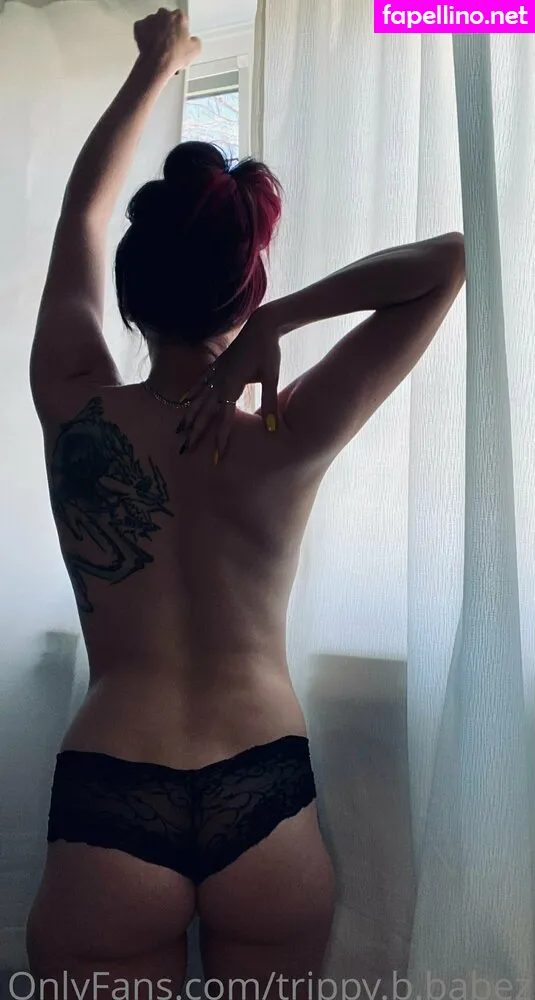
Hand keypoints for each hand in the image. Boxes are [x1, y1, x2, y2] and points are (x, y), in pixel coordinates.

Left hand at [134, 8, 200, 76]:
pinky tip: (150, 45)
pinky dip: (144, 35)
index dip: (182, 29)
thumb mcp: (196, 50)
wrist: (157, 64)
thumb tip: (193, 41)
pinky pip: (142, 29)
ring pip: (154, 23)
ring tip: (160, 47)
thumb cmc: (173, 55)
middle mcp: (164, 14)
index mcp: (179, 17)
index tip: (181, 37)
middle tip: (170, 43)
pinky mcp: (139, 26)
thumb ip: (195, 40)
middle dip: (168, 28)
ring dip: (156, 31)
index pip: (182, 19)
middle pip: (167, 19)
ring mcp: (150, 19)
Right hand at [177, 307, 281, 462]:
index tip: (216, 457)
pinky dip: (191, 393)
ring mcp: (216, 372)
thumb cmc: (269, 351)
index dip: (220, 438)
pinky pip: (200, 383)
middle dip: (195, 432)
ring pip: (198, 399)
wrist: (263, 325)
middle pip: (204, 411)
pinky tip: (183, 401)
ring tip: (179, 431)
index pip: (224, 418)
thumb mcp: (272, 377)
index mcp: (232, 385)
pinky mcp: (217, 366)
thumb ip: (269, 402)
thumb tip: (272, 428)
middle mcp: (220, 380)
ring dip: (188, 416)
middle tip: (185, 450)